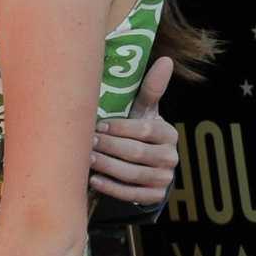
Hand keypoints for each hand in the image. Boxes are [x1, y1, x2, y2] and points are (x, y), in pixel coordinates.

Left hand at [89, 55, 176, 203]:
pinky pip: (131, 194)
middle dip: (109, 147)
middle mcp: (170, 157)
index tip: (98, 124)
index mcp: (168, 134)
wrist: (144, 168)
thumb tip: (166, 59)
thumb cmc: (137, 133)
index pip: (145, 130)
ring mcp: (163, 179)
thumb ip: (150, 90)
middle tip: (86, 142)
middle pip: (136, 153)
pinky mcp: (153, 196)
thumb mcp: (144, 113)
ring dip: (107, 167)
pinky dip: (111, 187)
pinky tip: (92, 180)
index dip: (120, 128)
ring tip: (86, 159)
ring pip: (133, 174)